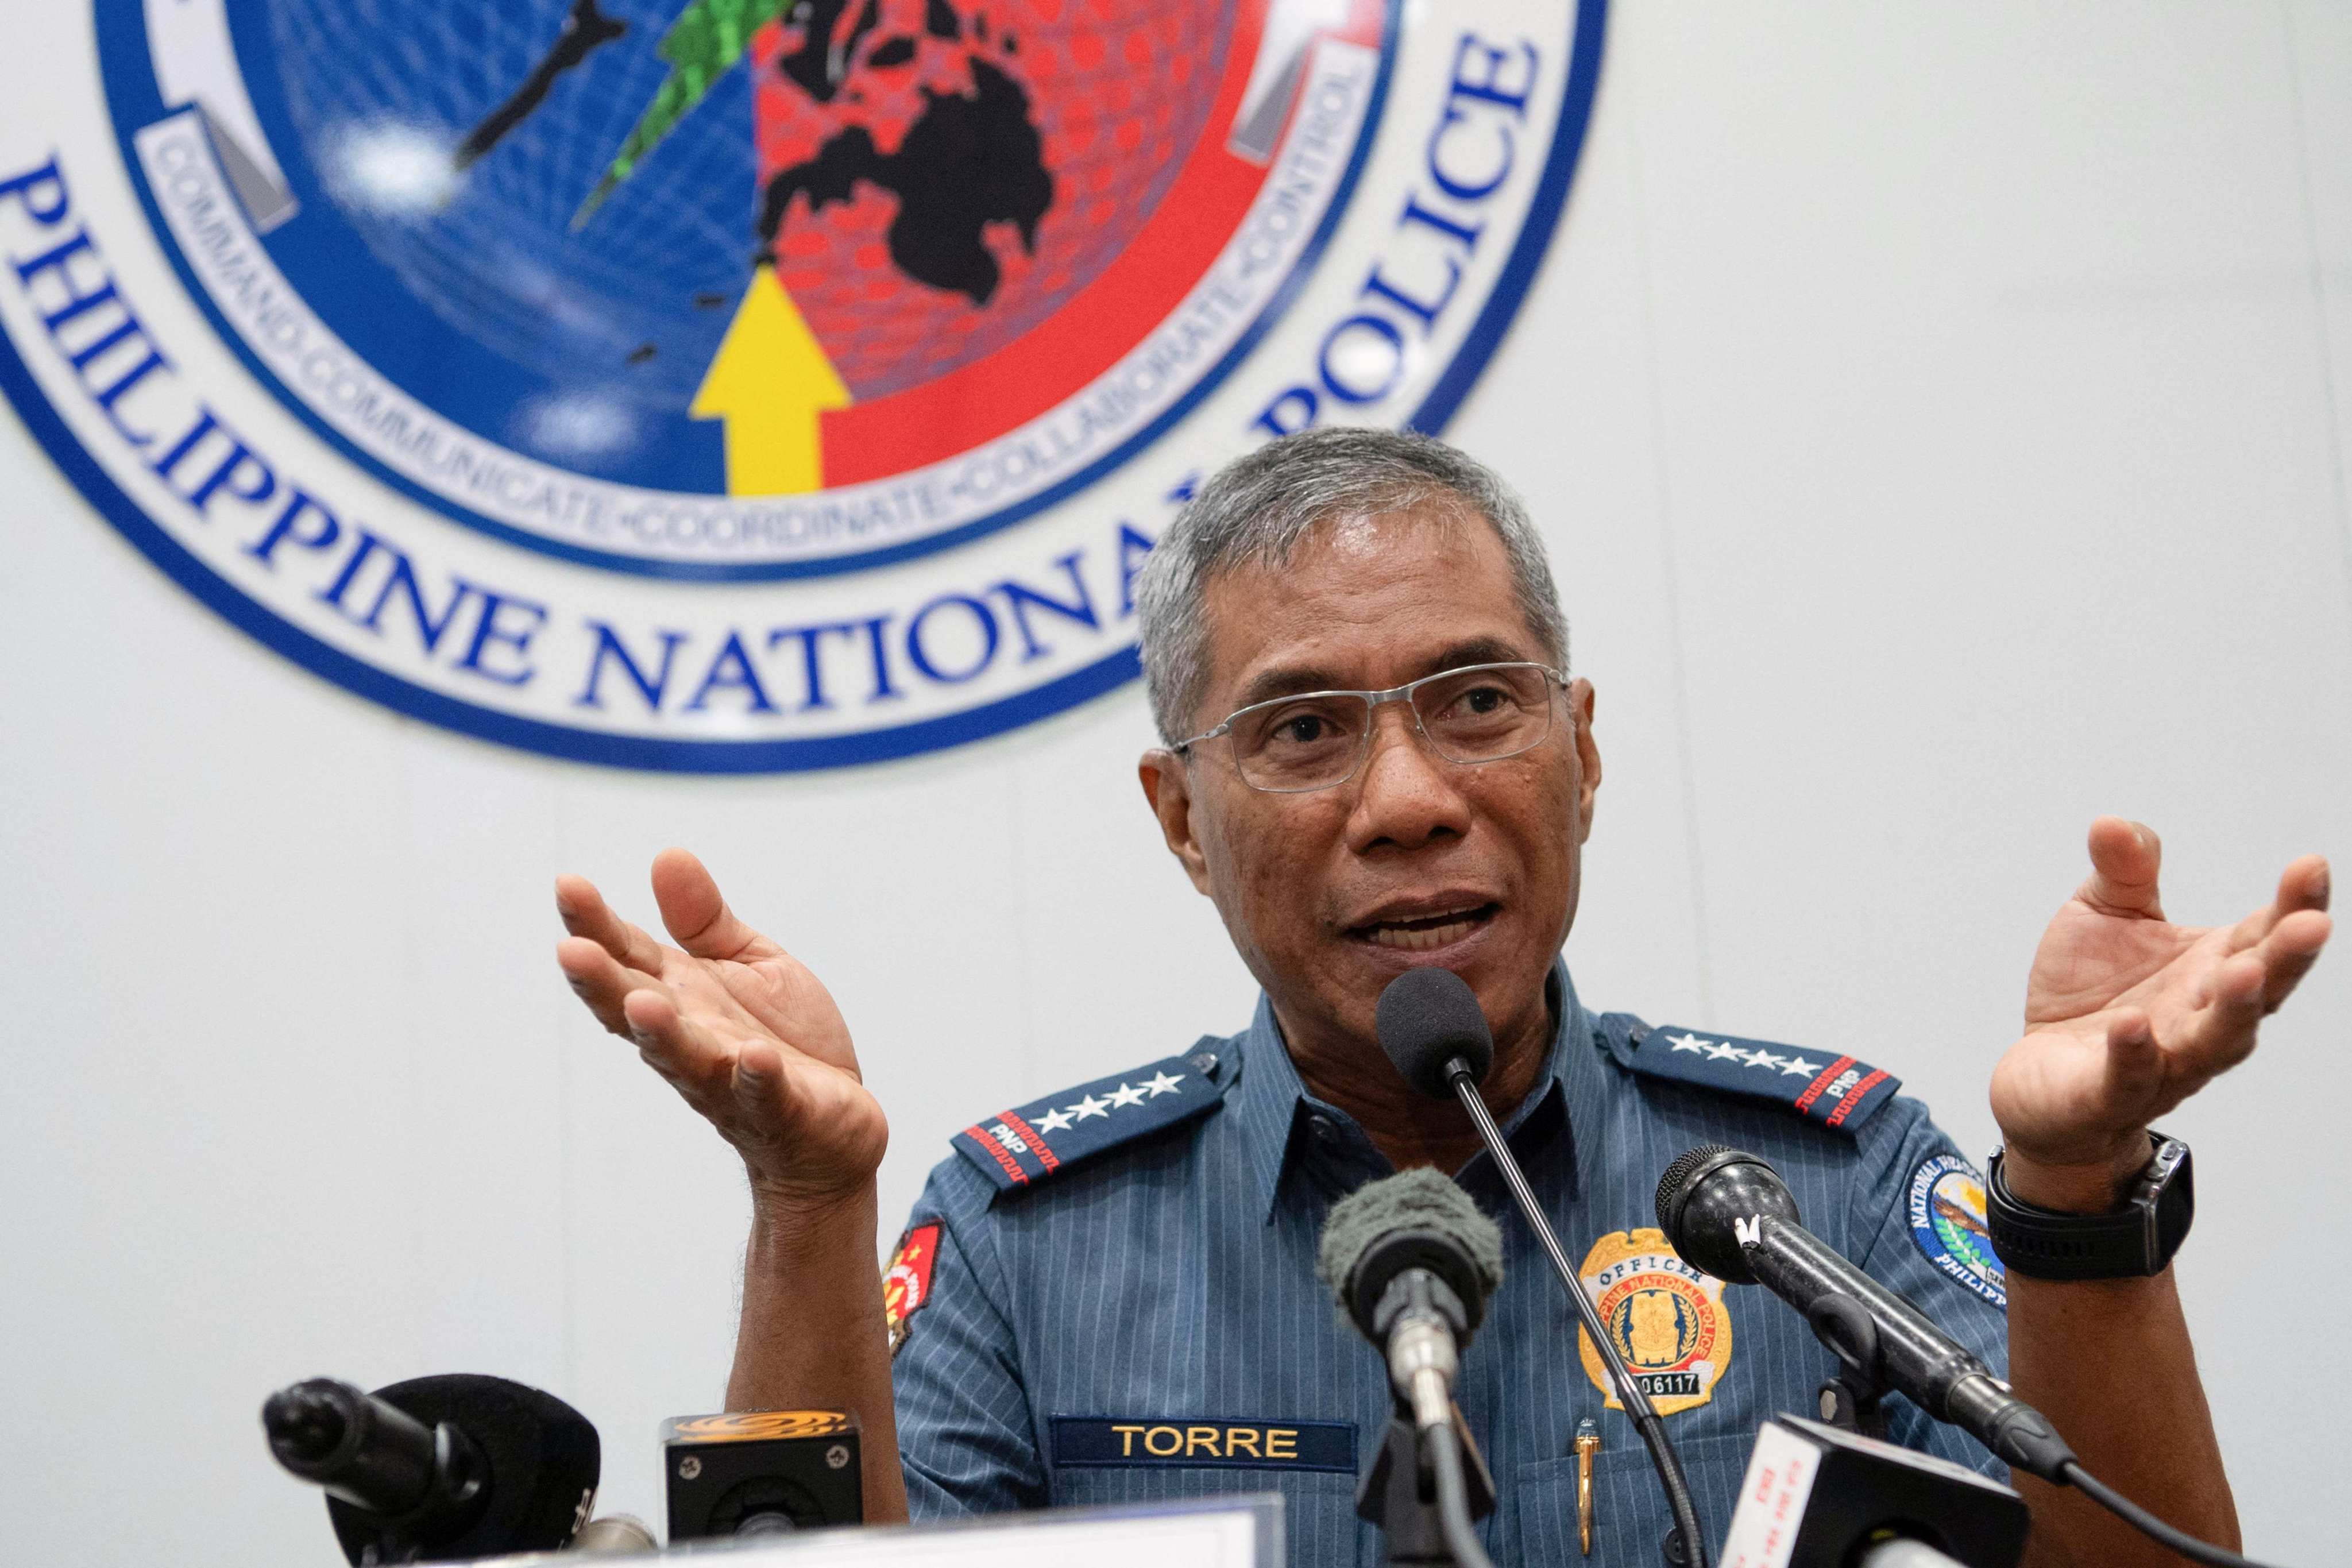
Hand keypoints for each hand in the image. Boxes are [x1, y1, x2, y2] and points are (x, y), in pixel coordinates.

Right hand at [554, 849, 885, 1210]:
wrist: (833, 1127)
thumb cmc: (779, 1039)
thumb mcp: (748, 965)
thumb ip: (706, 921)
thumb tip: (667, 855)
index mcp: (680, 997)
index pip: (629, 958)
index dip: (597, 926)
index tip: (568, 885)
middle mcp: (691, 1040)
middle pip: (636, 1011)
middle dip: (603, 984)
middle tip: (572, 951)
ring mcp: (730, 1080)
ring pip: (687, 1059)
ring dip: (664, 1033)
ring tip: (645, 1003)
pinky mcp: (780, 1111)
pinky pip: (765, 1095)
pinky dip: (758, 1078)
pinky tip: (755, 1057)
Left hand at [1990, 817, 2330, 1209]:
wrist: (2042, 1080)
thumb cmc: (2089, 994)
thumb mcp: (2100, 917)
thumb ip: (2120, 873)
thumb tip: (2113, 823)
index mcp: (2211, 968)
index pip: (2264, 935)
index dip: (2294, 904)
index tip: (2312, 865)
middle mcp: (2201, 1017)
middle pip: (2259, 991)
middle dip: (2287, 959)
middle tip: (2310, 923)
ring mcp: (2164, 1062)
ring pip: (2214, 1043)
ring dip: (2233, 1009)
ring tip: (2244, 971)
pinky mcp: (2109, 1094)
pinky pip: (2130, 1076)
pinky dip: (2134, 1052)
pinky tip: (2132, 1025)